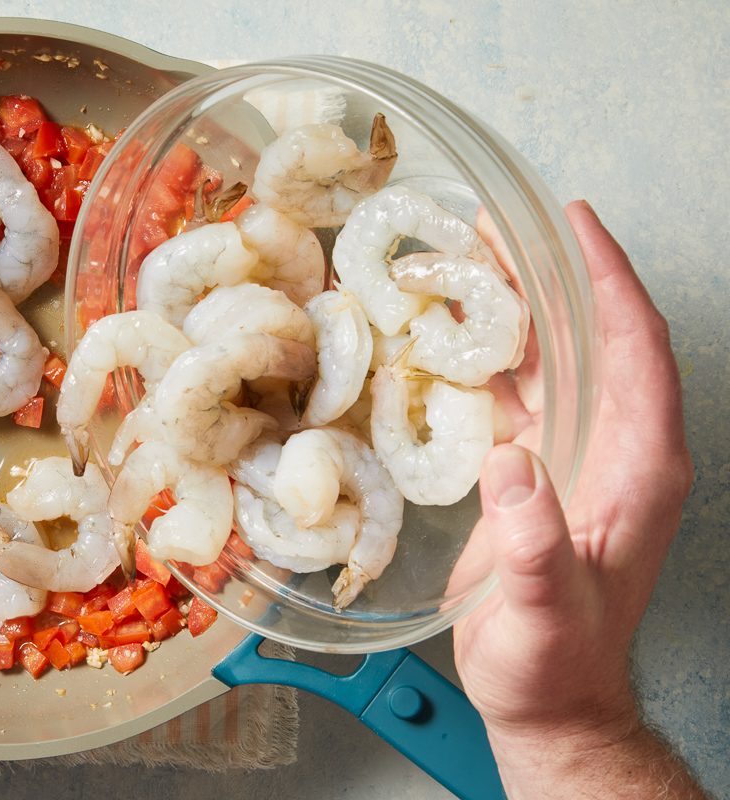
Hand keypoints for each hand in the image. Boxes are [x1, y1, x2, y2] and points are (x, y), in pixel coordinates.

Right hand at [454, 202, 705, 796]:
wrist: (545, 699)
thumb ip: (535, 542)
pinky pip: (519, 395)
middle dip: (550, 278)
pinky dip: (487, 359)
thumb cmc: (554, 663)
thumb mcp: (546, 609)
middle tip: (496, 228)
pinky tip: (450, 337)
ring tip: (466, 263)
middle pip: (592, 340)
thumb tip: (510, 465)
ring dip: (514, 310)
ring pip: (553, 361)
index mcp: (639, 468)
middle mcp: (615, 449)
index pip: (637, 352)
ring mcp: (577, 458)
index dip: (610, 282)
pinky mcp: (537, 473)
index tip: (576, 226)